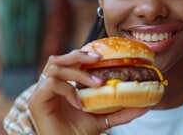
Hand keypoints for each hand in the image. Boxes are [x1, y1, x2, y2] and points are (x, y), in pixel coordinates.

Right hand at [28, 50, 148, 134]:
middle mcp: (48, 85)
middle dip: (79, 55)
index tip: (102, 56)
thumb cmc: (79, 134)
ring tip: (97, 83)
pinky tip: (80, 103)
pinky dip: (68, 90)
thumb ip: (121, 111)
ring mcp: (40, 92)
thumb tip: (146, 105)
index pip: (67, 61)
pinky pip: (51, 84)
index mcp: (61, 85)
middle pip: (57, 58)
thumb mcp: (104, 119)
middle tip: (99, 59)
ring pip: (54, 67)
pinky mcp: (36, 101)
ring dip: (78, 72)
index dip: (83, 54)